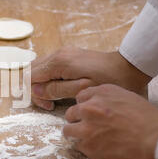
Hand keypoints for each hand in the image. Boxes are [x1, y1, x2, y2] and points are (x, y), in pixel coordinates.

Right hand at [30, 47, 151, 109]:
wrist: (127, 67)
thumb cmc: (107, 81)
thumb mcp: (81, 90)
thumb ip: (56, 89)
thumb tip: (36, 91)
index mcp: (58, 62)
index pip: (30, 77)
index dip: (34, 94)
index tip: (49, 105)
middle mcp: (57, 54)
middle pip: (31, 71)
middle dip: (35, 89)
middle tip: (50, 103)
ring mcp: (62, 53)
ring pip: (39, 68)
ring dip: (41, 84)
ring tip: (55, 97)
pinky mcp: (68, 55)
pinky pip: (49, 67)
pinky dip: (49, 78)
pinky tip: (61, 88)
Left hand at [64, 84, 157, 158]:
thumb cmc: (150, 122)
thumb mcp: (129, 99)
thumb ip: (110, 101)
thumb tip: (101, 107)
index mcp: (102, 93)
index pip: (80, 97)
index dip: (84, 107)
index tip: (89, 114)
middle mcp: (90, 107)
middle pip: (71, 113)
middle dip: (78, 121)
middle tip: (87, 128)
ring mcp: (86, 127)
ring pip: (68, 130)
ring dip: (76, 135)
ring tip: (88, 141)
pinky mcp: (87, 146)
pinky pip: (78, 146)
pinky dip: (86, 149)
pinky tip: (99, 150)